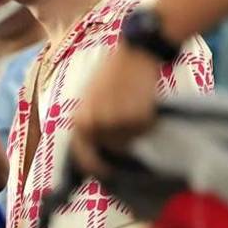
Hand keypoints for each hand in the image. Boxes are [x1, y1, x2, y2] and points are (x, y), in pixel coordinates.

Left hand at [71, 44, 162, 178]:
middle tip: (125, 118)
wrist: (132, 55)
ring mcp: (116, 122)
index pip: (82, 154)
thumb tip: (95, 151)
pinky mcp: (137, 117)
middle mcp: (95, 123)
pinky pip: (145, 129)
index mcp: (79, 119)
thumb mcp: (89, 101)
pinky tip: (142, 103)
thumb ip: (89, 124)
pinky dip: (147, 121)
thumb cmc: (110, 76)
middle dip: (120, 140)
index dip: (93, 166)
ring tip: (132, 106)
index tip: (104, 173)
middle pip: (111, 148)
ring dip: (134, 130)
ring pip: (130, 140)